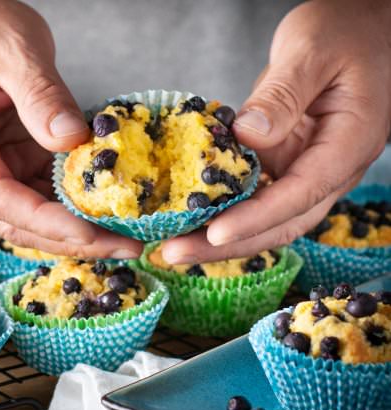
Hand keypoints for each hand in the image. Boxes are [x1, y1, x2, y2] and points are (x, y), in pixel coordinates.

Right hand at [0, 0, 141, 258]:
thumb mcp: (13, 49)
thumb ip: (41, 95)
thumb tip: (73, 139)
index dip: (46, 222)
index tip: (92, 233)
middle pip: (16, 223)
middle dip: (71, 240)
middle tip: (125, 248)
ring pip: (30, 223)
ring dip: (77, 235)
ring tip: (125, 240)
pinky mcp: (9, 173)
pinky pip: (41, 203)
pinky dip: (74, 214)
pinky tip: (109, 218)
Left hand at [162, 0, 390, 263]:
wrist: (360, 32)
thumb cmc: (346, 33)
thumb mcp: (313, 51)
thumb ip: (284, 95)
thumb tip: (248, 136)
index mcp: (347, 145)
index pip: (300, 194)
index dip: (256, 218)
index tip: (215, 233)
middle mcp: (328, 171)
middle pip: (279, 224)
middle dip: (227, 245)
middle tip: (174, 253)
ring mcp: (304, 173)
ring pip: (264, 221)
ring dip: (219, 239)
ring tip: (173, 247)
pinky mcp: (283, 168)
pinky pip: (253, 199)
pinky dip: (222, 213)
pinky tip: (188, 221)